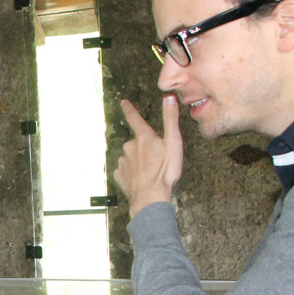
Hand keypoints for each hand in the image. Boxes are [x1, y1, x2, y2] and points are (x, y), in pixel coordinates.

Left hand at [114, 95, 183, 217]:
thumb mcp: (173, 142)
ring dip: (139, 161)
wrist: (151, 196)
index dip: (129, 109)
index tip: (123, 103)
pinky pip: (125, 170)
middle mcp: (129, 146)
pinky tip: (141, 178)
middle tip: (157, 159)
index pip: (134, 118)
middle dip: (145, 148)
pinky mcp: (119, 174)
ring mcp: (123, 161)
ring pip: (131, 157)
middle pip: (136, 142)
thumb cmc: (165, 170)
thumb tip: (168, 98)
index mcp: (143, 137)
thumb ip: (170, 119)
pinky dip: (132, 173)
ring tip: (151, 171)